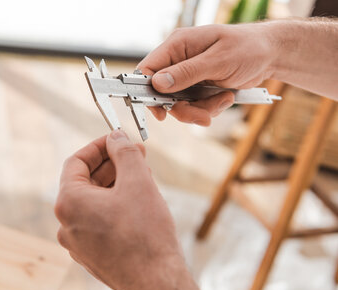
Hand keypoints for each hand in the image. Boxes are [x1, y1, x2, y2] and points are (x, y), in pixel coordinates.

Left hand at [54, 131, 180, 289]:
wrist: (156, 283)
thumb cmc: (146, 235)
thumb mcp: (138, 181)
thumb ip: (124, 152)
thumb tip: (116, 137)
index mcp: (69, 202)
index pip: (76, 162)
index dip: (99, 146)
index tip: (118, 139)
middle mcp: (66, 224)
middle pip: (85, 182)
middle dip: (111, 166)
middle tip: (137, 157)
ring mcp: (77, 243)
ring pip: (93, 204)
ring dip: (115, 186)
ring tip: (142, 178)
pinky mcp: (91, 256)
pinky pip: (98, 223)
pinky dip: (114, 208)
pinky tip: (138, 205)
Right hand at [138, 23, 275, 125]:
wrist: (271, 55)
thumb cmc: (248, 48)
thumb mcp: (218, 60)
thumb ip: (186, 73)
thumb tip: (158, 83)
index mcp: (178, 45)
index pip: (148, 68)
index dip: (147, 91)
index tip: (159, 111)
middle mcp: (179, 60)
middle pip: (163, 93)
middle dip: (183, 108)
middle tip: (202, 116)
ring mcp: (188, 75)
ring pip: (179, 104)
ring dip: (200, 110)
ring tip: (223, 100)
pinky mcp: (197, 87)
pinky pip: (193, 106)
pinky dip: (209, 108)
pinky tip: (225, 97)